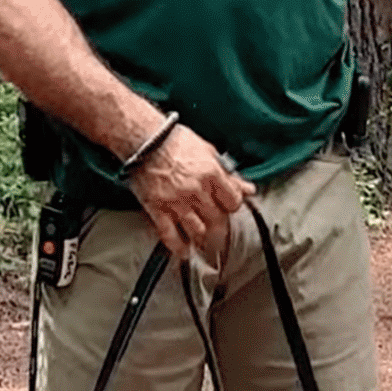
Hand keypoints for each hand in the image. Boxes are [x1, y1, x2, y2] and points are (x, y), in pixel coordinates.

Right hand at [126, 125, 254, 260]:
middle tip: (216, 228)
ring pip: (197, 230)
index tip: (227, 207)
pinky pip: (170, 234)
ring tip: (202, 241)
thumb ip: (229, 174)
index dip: (232, 206)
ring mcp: (176, 202)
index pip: (233, 203)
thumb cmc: (175, 141)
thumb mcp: (208, 152)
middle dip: (218, 225)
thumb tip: (248, 189)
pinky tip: (184, 252)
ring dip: (201, 238)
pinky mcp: (157, 209)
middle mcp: (196, 190)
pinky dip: (178, 247)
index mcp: (212, 174)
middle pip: (217, 219)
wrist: (143, 138)